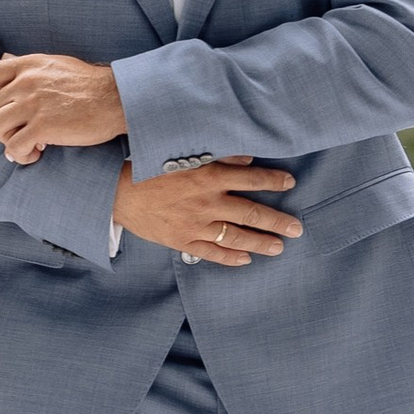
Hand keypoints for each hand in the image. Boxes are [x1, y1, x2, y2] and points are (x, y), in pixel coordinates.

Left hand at [0, 54, 125, 164]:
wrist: (116, 98)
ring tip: (27, 146)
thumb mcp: (53, 64)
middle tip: (17, 134)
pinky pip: (14, 147)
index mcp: (27, 65)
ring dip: (8, 141)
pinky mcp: (43, 127)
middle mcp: (26, 82)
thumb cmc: (87, 83)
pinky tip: (35, 154)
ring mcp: (33, 104)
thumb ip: (26, 64)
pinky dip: (20, 155)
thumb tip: (4, 58)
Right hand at [111, 156, 299, 265]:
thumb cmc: (149, 167)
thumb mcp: (183, 153)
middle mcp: (207, 203)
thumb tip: (247, 157)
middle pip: (251, 213)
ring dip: (261, 243)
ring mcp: (196, 225)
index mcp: (209, 177)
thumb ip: (218, 155)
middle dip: (277, 221)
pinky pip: (212, 253)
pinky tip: (246, 260)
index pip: (251, 179)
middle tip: (297, 228)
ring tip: (279, 247)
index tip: (291, 184)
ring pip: (236, 237)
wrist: (115, 192)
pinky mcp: (182, 241)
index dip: (274, 181)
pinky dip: (231, 257)